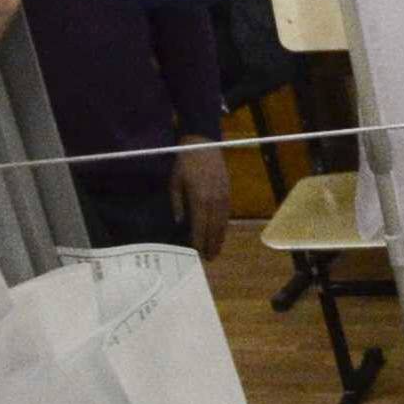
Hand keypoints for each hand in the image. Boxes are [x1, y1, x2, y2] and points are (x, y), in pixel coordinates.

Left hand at [170, 142, 230, 260]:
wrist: (203, 145)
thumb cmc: (185, 163)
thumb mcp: (174, 182)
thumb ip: (177, 203)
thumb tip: (179, 222)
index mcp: (199, 198)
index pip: (200, 226)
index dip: (198, 241)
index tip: (197, 253)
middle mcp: (213, 201)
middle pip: (213, 229)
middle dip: (210, 245)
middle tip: (208, 259)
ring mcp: (223, 197)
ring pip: (222, 224)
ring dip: (219, 239)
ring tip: (215, 251)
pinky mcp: (228, 193)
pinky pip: (226, 215)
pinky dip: (223, 227)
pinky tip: (220, 234)